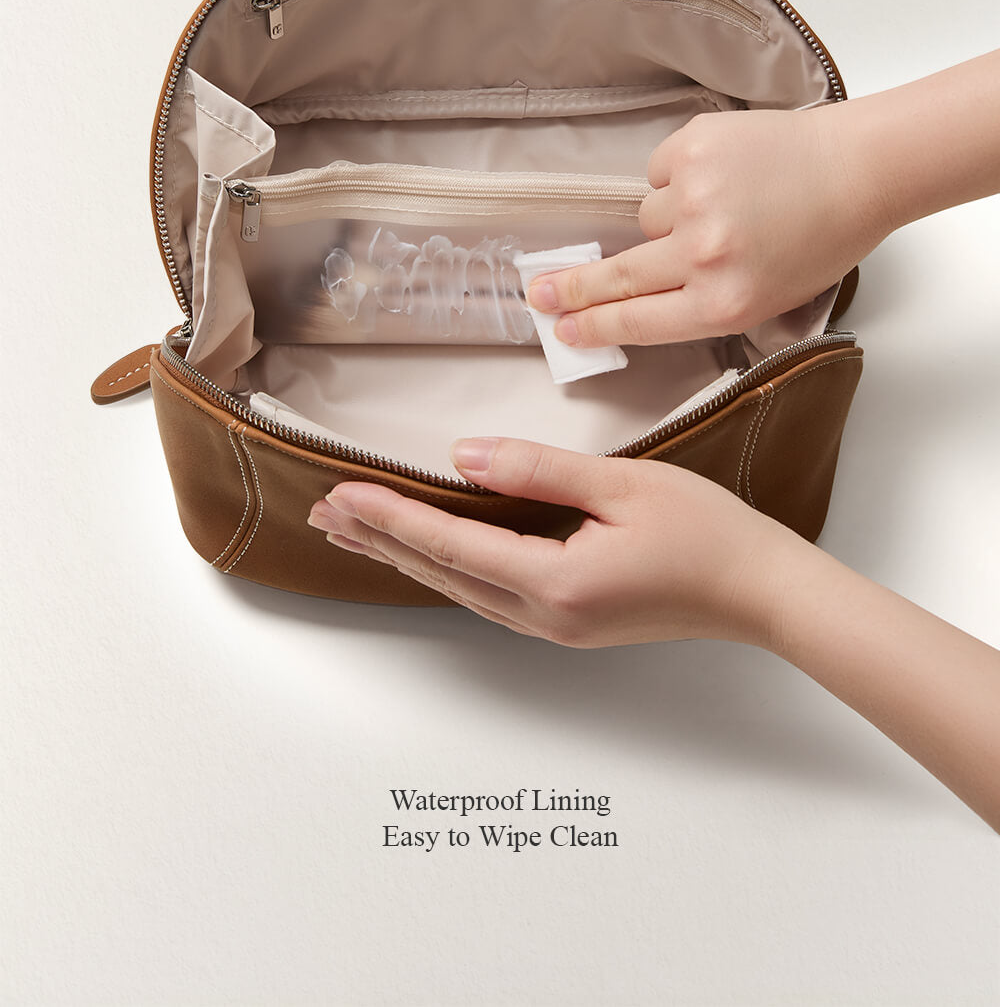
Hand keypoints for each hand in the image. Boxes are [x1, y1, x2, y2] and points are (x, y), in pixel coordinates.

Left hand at [307, 437, 788, 646]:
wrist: (759, 591)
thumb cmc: (705, 532)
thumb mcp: (621, 484)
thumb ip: (537, 470)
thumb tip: (464, 457)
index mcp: (555, 583)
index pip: (449, 545)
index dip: (390, 516)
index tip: (341, 493)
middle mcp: (545, 616)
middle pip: (441, 575)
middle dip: (380, 540)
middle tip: (324, 512)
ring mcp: (557, 627)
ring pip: (459, 590)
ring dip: (405, 557)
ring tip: (356, 532)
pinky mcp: (570, 623)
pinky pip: (488, 595)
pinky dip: (445, 569)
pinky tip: (431, 556)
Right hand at [527, 106, 887, 347]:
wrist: (859, 169)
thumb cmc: (823, 238)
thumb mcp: (768, 298)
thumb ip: (704, 305)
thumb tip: (636, 303)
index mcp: (725, 302)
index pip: (637, 321)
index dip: (593, 326)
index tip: (562, 329)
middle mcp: (703, 255)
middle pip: (618, 277)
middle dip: (573, 289)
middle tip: (538, 293)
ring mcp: (694, 198)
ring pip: (645, 218)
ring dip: (667, 217)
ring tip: (723, 206)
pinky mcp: (691, 149)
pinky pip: (658, 172)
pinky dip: (680, 175)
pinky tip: (722, 175)